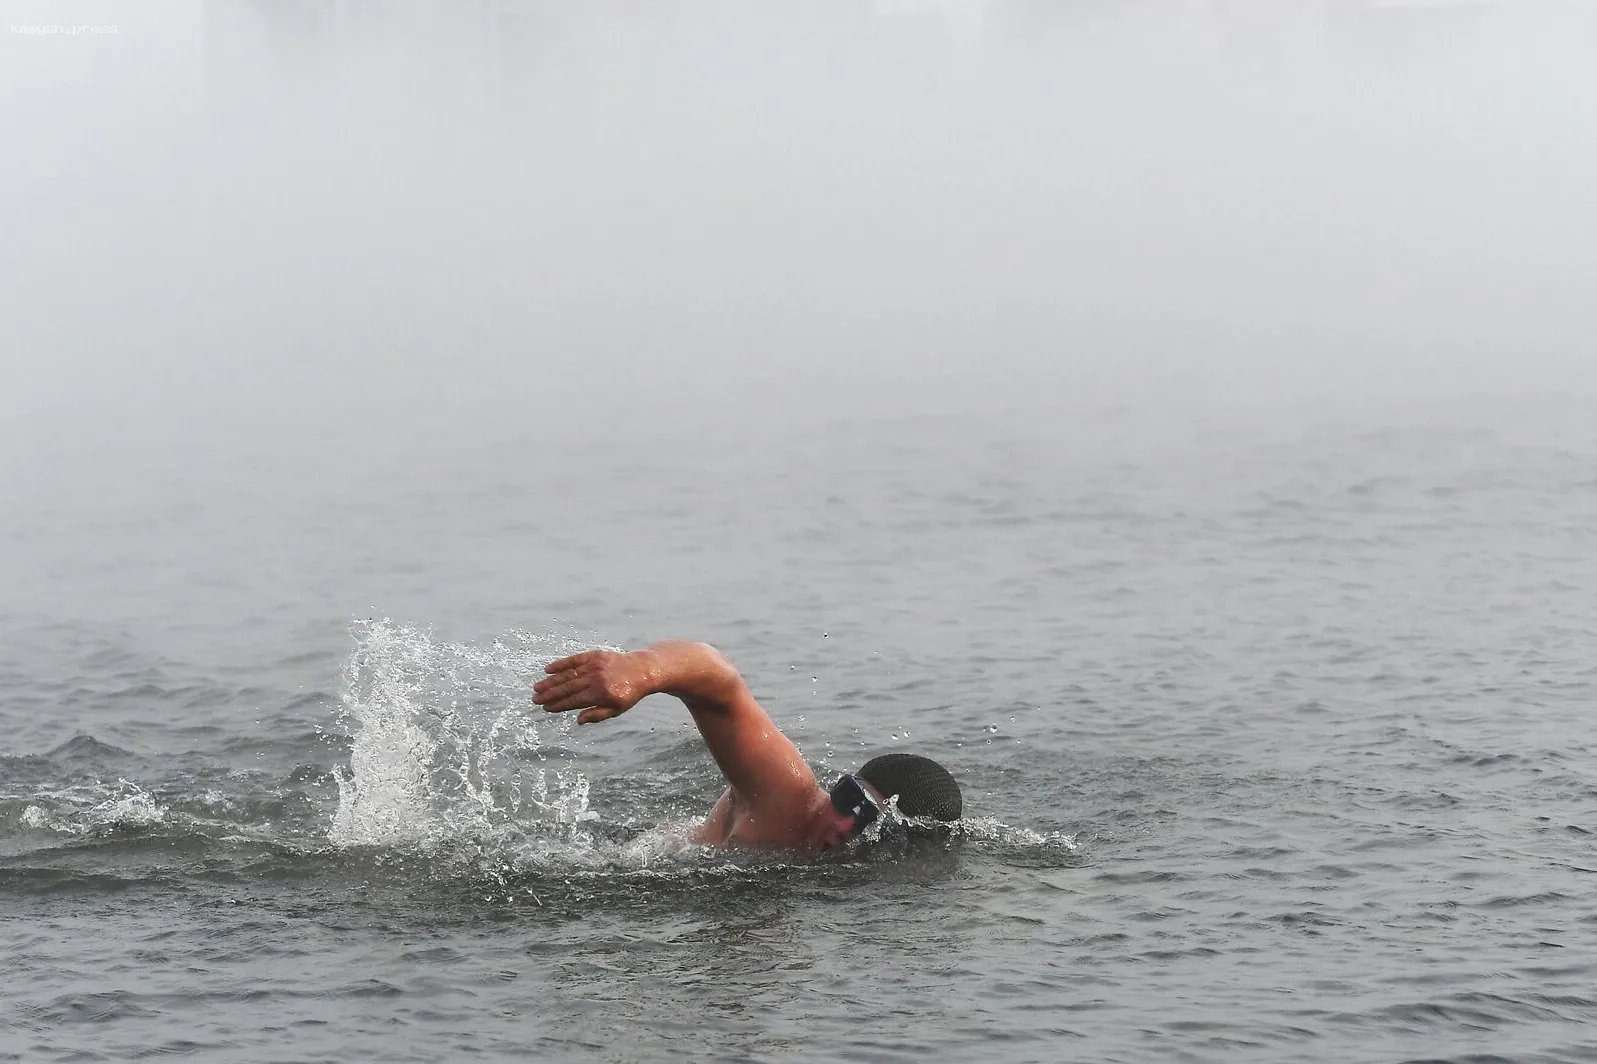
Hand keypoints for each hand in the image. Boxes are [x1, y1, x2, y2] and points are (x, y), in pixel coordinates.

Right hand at [533, 649, 653, 724]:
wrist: (642, 670)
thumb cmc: (628, 693)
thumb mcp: (617, 709)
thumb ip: (597, 715)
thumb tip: (578, 721)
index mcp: (601, 694)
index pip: (574, 701)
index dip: (558, 705)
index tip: (546, 708)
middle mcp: (596, 679)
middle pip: (567, 688)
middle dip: (549, 694)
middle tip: (535, 699)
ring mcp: (595, 665)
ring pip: (568, 674)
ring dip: (550, 681)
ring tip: (537, 687)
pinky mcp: (595, 655)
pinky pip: (574, 660)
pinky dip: (560, 664)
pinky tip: (548, 669)